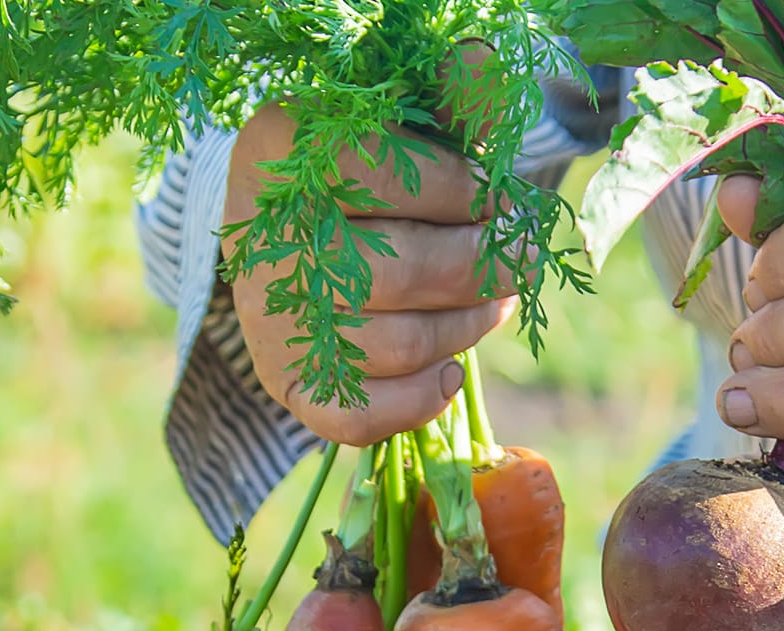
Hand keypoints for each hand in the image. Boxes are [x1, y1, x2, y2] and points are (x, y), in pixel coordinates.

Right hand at [224, 103, 518, 445]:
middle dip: (481, 268)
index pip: (385, 178)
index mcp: (278, 147)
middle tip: (522, 256)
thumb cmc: (365, 161)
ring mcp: (267, 316)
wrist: (294, 218)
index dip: (465, 194)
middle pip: (394, 273)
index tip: (507, 197)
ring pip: (388, 344)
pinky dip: (415, 401)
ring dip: (465, 328)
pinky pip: (353, 414)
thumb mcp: (400, 114)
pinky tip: (449, 368)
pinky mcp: (283, 377)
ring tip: (494, 301)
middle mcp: (262, 238)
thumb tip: (484, 63)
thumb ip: (447, 94)